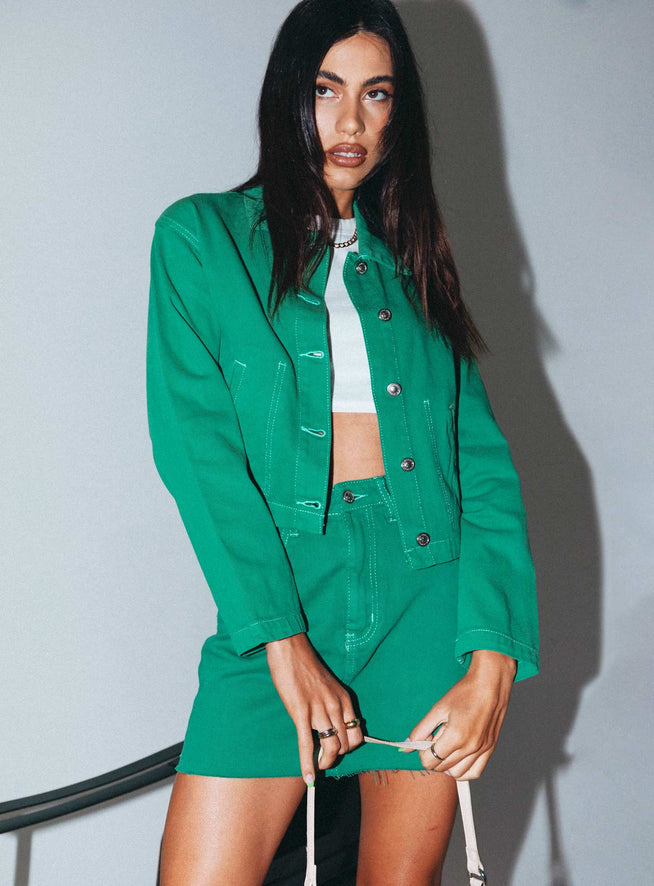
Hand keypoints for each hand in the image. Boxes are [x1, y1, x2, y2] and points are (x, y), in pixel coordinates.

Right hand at [266, 633, 362, 782]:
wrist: (291, 650)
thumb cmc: (306, 667)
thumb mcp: (328, 686)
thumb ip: (333, 704)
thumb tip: (332, 725)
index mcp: (344, 699)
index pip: (357, 733)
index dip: (349, 748)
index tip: (339, 750)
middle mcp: (336, 706)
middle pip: (345, 744)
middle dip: (336, 756)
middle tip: (325, 758)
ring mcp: (319, 710)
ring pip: (331, 747)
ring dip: (326, 762)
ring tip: (319, 766)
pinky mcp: (301, 713)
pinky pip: (307, 744)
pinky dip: (308, 764)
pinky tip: (309, 778)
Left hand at [406, 650, 516, 779]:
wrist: (491, 683)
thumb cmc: (465, 692)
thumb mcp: (438, 709)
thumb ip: (420, 730)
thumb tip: (406, 746)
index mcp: (455, 737)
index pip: (429, 760)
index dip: (422, 751)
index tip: (426, 737)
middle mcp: (470, 748)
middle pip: (441, 767)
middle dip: (433, 755)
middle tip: (435, 736)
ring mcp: (482, 750)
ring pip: (456, 774)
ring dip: (446, 764)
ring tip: (446, 746)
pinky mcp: (490, 749)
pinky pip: (474, 772)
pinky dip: (462, 770)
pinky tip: (457, 757)